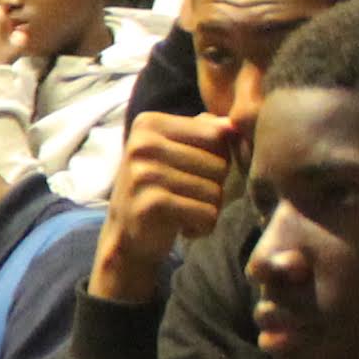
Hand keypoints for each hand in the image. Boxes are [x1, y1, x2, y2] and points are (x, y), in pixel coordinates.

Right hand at [93, 114, 233, 300]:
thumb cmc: (159, 188)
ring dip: (209, 208)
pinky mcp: (151, 204)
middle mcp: (143, 144)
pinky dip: (203, 226)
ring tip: (185, 211)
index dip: (219, 158)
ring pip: (215, 191)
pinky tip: (183, 227)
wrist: (126, 235)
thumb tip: (233, 124)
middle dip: (215, 186)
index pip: (217, 134)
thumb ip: (203, 131)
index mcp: (149, 123)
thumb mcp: (175, 151)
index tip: (194, 172)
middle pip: (219, 164)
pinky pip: (207, 213)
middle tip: (188, 197)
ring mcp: (144, 173)